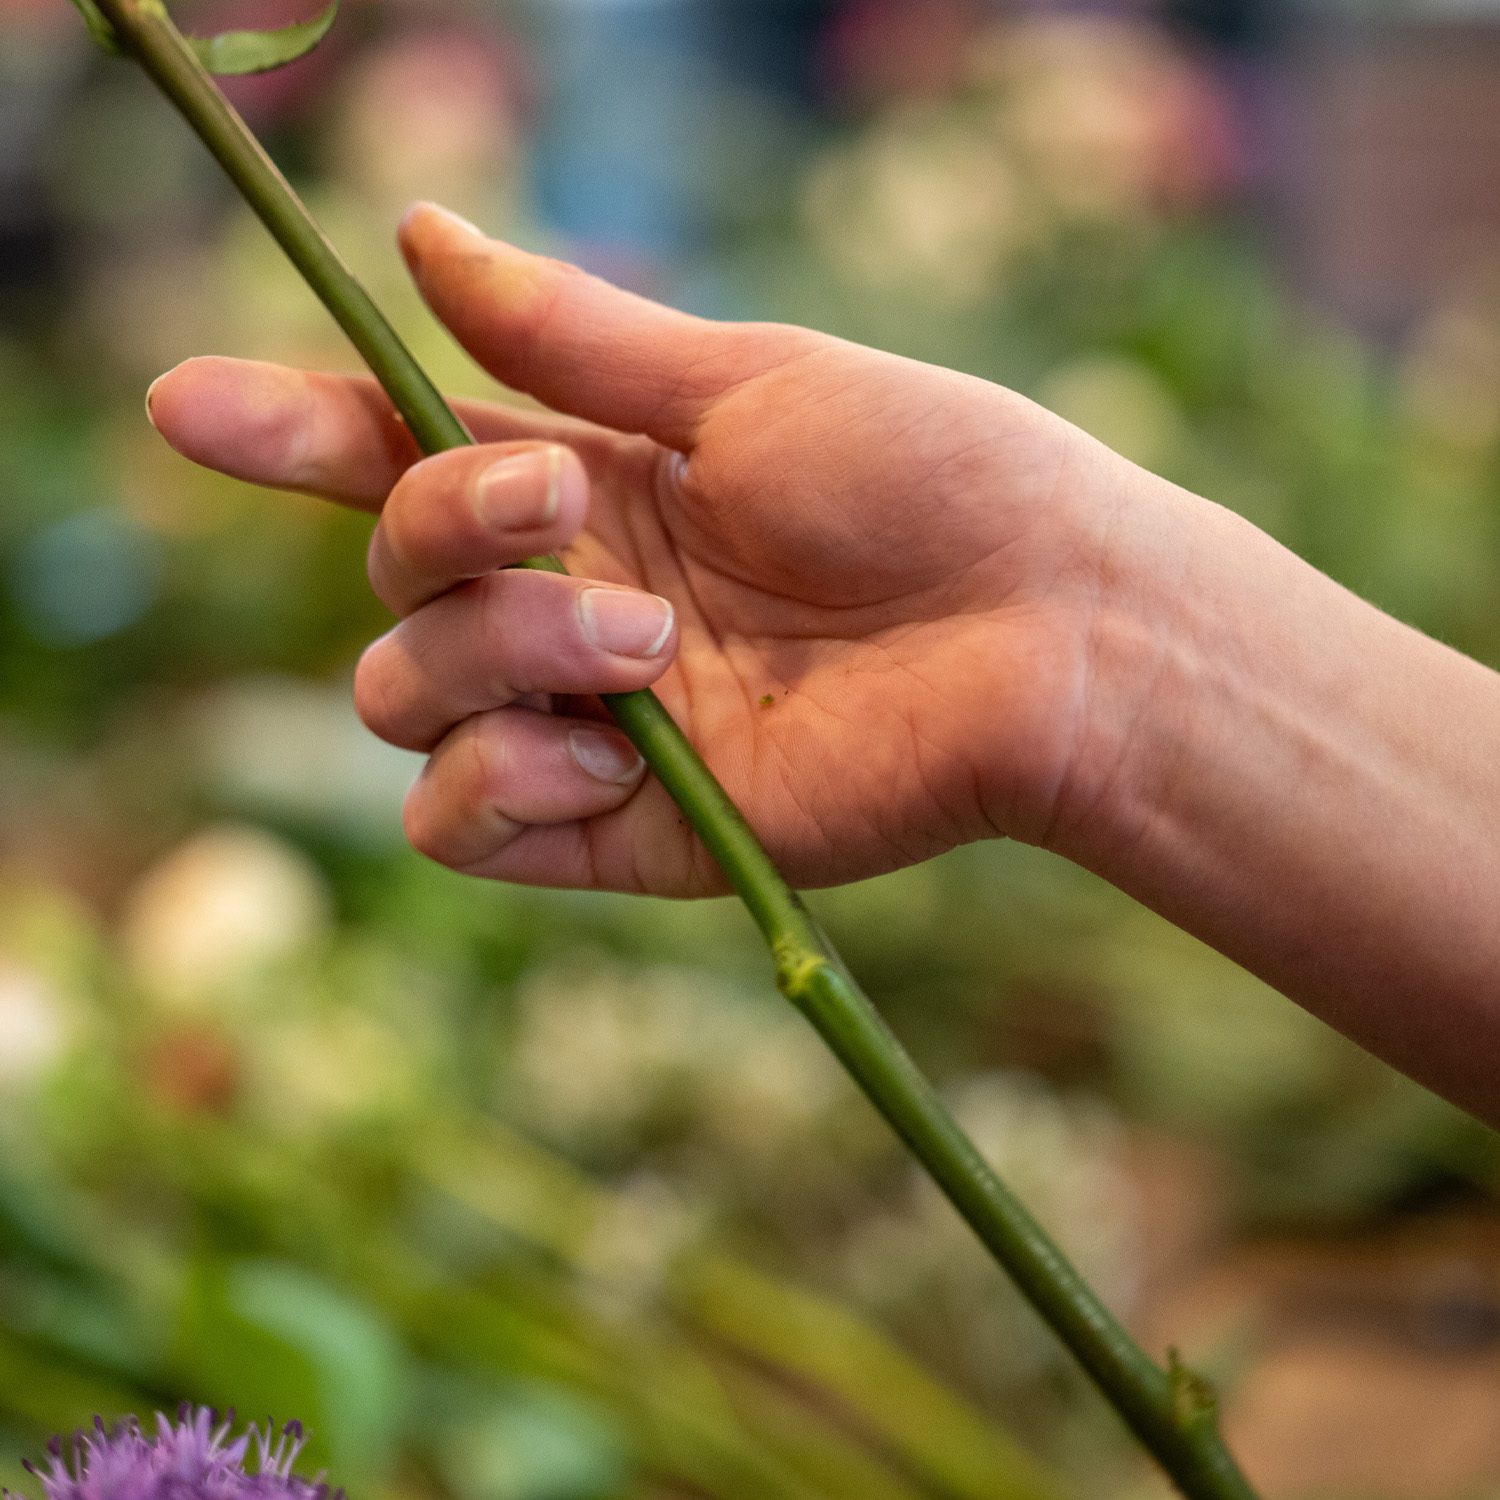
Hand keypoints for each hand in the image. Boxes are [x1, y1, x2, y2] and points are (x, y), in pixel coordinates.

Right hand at [147, 202, 1150, 895]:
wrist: (1049, 625)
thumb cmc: (930, 476)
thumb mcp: (745, 382)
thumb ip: (573, 339)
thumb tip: (416, 234)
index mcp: (594, 487)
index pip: (398, 466)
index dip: (292, 433)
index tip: (190, 405)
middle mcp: (572, 604)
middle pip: (386, 583)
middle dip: (441, 532)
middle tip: (566, 506)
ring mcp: (593, 722)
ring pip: (404, 701)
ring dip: (491, 654)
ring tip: (645, 644)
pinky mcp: (626, 829)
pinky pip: (463, 824)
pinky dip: (491, 781)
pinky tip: (595, 746)